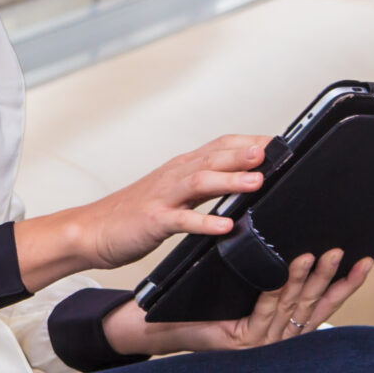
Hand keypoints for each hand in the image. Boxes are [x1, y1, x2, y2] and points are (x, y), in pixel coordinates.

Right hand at [13, 134, 272, 288]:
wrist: (91, 230)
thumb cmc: (133, 214)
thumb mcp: (174, 194)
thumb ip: (204, 186)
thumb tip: (241, 181)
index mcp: (181, 168)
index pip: (221, 146)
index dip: (251, 143)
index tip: (282, 144)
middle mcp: (174, 176)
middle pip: (214, 157)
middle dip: (246, 153)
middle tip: (277, 151)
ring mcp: (163, 197)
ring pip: (200, 182)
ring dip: (230, 179)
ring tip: (257, 180)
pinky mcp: (153, 221)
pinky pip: (182, 221)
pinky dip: (204, 223)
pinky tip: (224, 227)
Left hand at [100, 250, 373, 358]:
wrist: (172, 326)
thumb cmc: (211, 307)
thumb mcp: (250, 290)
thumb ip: (278, 279)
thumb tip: (306, 243)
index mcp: (286, 326)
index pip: (324, 303)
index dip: (347, 283)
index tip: (366, 260)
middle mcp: (280, 338)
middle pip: (313, 303)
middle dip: (331, 277)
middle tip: (344, 251)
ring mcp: (264, 342)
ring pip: (292, 305)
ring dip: (307, 279)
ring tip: (319, 254)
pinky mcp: (245, 341)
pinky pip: (264, 310)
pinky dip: (277, 289)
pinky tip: (285, 271)